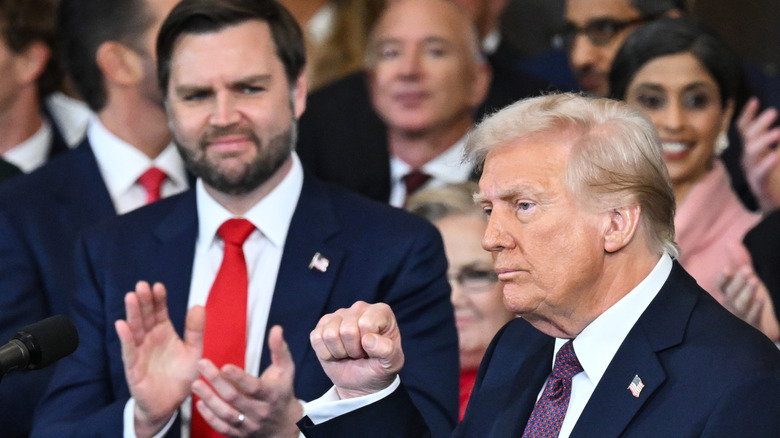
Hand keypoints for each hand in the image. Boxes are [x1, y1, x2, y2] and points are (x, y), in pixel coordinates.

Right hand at [115, 281, 203, 437]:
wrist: (170, 404)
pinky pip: (129, 351)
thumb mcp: (194, 351)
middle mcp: (150, 338)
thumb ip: (195, 330)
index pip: (160, 311)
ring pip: (135, 330)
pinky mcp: (133, 367)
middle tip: (142, 285)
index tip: (159, 286)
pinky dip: (125, 338)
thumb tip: (198, 305)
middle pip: (145, 316)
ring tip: (131, 297)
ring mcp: (140, 351)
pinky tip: (122, 325)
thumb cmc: (180, 376)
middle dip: (144, 301)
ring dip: (132, 314)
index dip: (158, 299)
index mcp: (164, 332)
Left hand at [191, 325, 301, 437]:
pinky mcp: (240, 434)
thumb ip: (279, 349)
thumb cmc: (283, 390)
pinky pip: (223, 427)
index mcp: (271, 395)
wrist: (285, 424)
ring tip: (195, 384)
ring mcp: (250, 425)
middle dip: (216, 381)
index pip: (254, 387)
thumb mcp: (286, 369)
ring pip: (227, 414)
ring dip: (209, 399)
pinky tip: (199, 403)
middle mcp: (260, 411)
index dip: (239, 377)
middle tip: (201, 364)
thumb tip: (276, 329)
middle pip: (235, 398)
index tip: (224, 366)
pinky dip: (209, 417)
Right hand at [309, 301, 403, 399]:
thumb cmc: (380, 367)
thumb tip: (368, 340)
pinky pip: (316, 338)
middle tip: (360, 354)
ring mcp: (339, 315)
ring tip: (349, 352)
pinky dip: (326, 353)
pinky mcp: (323, 324)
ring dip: (339, 352)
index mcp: (381, 312)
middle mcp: (360, 308)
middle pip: (347, 330)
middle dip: (353, 350)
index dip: (368, 345)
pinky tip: (337, 352)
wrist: (362, 381)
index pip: (367, 324)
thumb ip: (388, 351)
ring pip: (330, 334)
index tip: (373, 350)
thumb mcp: (392, 363)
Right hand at [717, 266, 764, 326]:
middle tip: (747, 270)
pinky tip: (760, 298)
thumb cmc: (744, 308)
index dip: (723, 279)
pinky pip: (753, 316)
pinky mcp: (750, 325)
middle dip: (739, 281)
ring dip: (747, 292)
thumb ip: (738, 279)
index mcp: (725, 297)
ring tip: (754, 280)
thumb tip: (740, 260)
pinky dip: (756, 308)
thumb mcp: (739, 293)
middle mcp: (728, 307)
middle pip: (731, 294)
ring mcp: (739, 317)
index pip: (721, 287)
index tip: (727, 269)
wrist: (749, 334)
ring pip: (741, 304)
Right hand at [737, 97, 779, 211]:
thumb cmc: (777, 178)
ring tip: (779, 133)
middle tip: (773, 113)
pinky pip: (759, 173)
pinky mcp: (759, 186)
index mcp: (754, 150)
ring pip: (751, 153)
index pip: (745, 130)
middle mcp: (749, 159)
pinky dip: (766, 164)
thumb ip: (776, 141)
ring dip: (764, 140)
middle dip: (759, 123)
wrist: (776, 206)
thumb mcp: (776, 155)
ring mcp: (752, 172)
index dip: (747, 115)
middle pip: (748, 137)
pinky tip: (775, 156)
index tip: (754, 101)